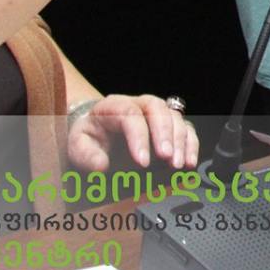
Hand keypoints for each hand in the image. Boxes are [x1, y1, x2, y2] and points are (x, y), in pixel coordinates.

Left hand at [66, 94, 200, 171]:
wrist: (96, 130)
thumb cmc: (89, 137)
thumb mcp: (78, 145)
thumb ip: (86, 155)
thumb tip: (101, 166)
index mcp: (114, 105)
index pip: (130, 115)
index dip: (139, 138)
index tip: (142, 162)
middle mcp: (139, 104)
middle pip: (158, 110)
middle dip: (165, 135)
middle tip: (166, 158)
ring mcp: (156, 113)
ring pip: (175, 117)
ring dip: (180, 141)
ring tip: (178, 164)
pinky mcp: (169, 125)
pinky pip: (186, 128)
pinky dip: (190, 144)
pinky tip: (189, 161)